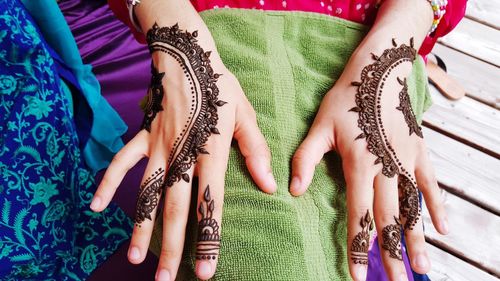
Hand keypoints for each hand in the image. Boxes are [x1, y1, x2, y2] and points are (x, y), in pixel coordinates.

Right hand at [90, 23, 275, 280]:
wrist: (189, 57)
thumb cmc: (221, 87)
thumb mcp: (246, 117)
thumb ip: (255, 152)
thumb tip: (268, 185)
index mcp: (212, 154)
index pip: (210, 204)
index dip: (209, 238)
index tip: (206, 269)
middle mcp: (184, 156)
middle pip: (176, 208)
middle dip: (172, 246)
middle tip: (166, 279)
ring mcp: (160, 147)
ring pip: (148, 194)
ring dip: (142, 227)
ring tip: (136, 258)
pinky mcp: (144, 137)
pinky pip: (122, 162)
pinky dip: (109, 182)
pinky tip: (97, 206)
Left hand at [289, 38, 448, 280]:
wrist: (378, 70)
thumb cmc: (346, 98)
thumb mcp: (320, 127)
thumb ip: (305, 159)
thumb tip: (293, 190)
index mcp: (359, 164)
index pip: (358, 214)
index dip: (358, 246)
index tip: (357, 274)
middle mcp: (385, 168)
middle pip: (388, 219)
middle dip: (391, 255)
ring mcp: (405, 160)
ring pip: (412, 208)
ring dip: (417, 240)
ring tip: (421, 269)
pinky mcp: (419, 151)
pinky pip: (430, 184)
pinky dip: (435, 207)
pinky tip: (442, 229)